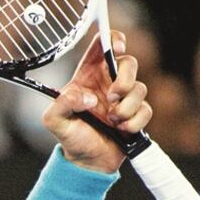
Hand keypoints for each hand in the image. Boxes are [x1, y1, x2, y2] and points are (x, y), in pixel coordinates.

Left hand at [42, 31, 152, 172]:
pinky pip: (146, 110)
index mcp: (88, 76)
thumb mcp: (54, 120)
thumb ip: (62, 104)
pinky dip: (134, 121)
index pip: (103, 45)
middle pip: (129, 62)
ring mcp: (125, 98)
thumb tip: (89, 98)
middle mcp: (108, 83)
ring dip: (127, 107)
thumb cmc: (70, 136)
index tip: (117, 47)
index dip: (113, 39)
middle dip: (125, 79)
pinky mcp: (137, 114)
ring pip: (140, 88)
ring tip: (112, 121)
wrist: (87, 161)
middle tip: (113, 96)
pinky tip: (121, 130)